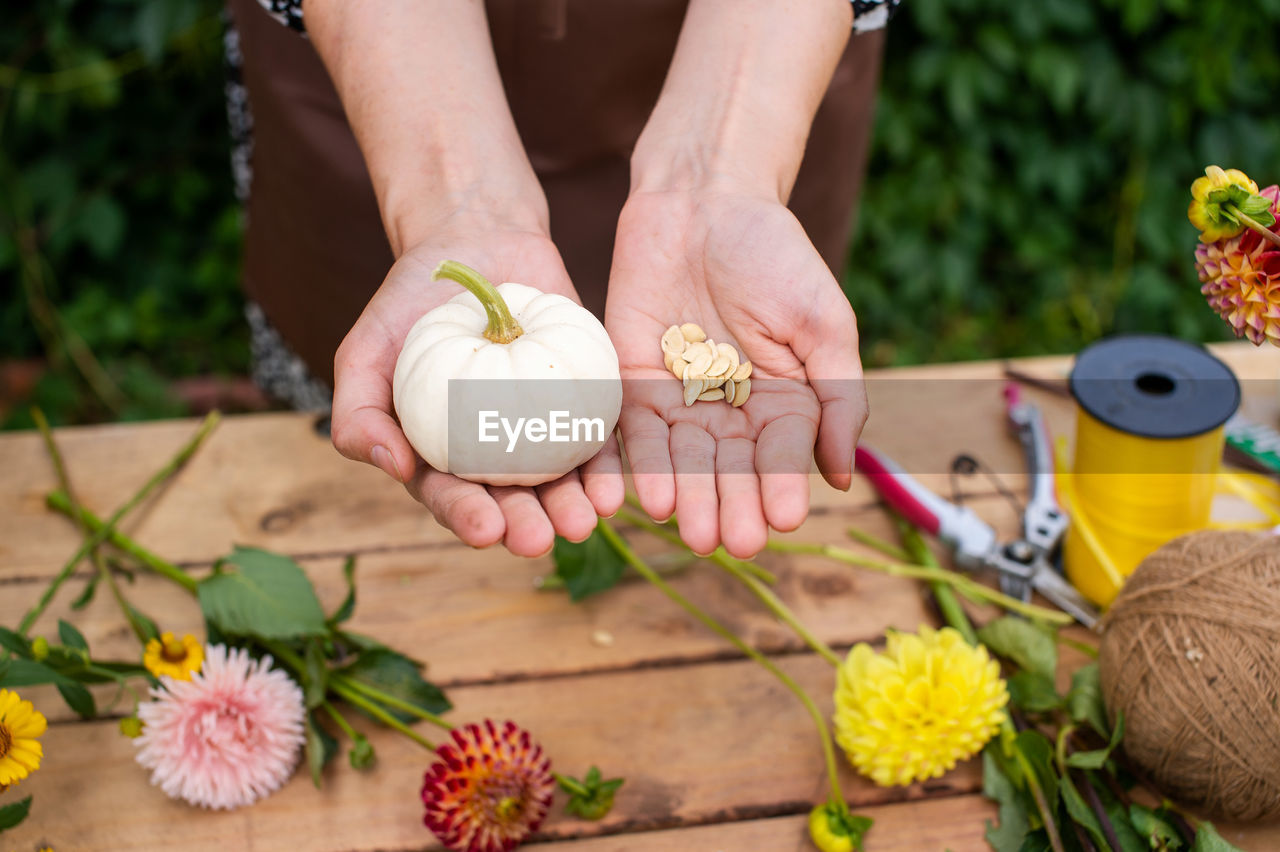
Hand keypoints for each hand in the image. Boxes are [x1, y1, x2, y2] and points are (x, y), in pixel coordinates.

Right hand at [330, 219, 624, 555]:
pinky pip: (596, 436)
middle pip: (512, 500)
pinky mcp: (580, 399)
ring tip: (585, 521)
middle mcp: (493, 453)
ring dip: (572, 506)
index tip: (486, 530)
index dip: (467, 517)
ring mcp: (540, 428)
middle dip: (527, 525)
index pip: (452, 497)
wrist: (472, 245)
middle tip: (541, 539)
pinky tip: (616, 484)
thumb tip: (392, 466)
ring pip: (559, 479)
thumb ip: (359, 414)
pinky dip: (606, 463)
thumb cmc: (407, 306)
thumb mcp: (365, 353)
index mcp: (440, 456)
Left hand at [605, 190, 867, 557]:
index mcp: (781, 402)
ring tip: (687, 529)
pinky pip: (630, 430)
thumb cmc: (774, 255)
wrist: (704, 199)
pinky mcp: (630, 383)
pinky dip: (636, 463)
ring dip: (684, 495)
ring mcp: (677, 400)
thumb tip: (847, 475)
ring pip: (680, 458)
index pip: (782, 453)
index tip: (784, 518)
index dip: (782, 484)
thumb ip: (838, 396)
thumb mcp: (823, 323)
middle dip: (730, 504)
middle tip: (732, 541)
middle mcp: (728, 412)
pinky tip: (642, 495)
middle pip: (729, 467)